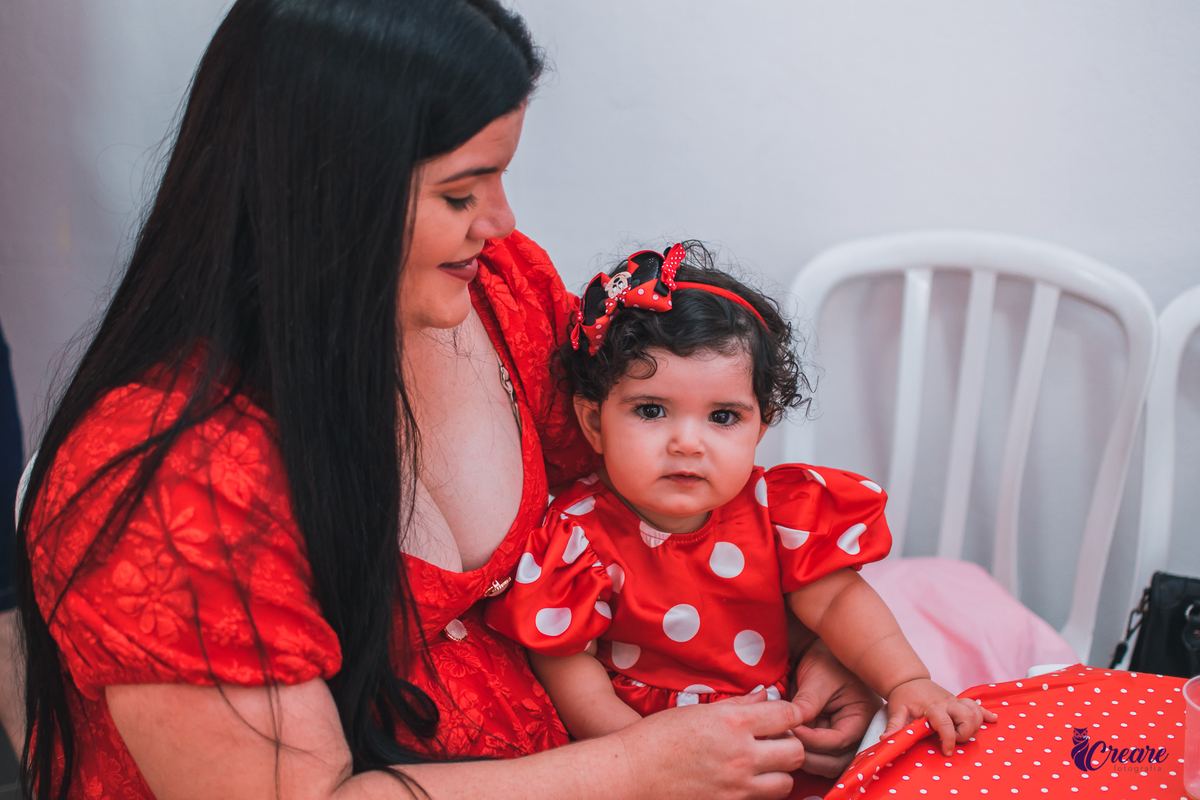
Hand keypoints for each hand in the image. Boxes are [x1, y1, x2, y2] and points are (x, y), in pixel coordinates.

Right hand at [617, 693, 805, 799]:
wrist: (631, 774)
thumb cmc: (657, 736)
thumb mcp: (698, 711)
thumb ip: (737, 705)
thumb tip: (765, 694)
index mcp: (733, 723)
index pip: (787, 715)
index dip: (795, 713)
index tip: (791, 715)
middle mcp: (741, 755)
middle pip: (795, 752)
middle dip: (791, 744)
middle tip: (776, 741)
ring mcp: (736, 786)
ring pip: (786, 783)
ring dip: (780, 773)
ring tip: (763, 764)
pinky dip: (761, 791)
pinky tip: (745, 780)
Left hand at [788, 639, 881, 777]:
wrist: (819, 653)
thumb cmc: (825, 660)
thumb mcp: (817, 679)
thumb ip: (807, 704)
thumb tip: (793, 728)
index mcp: (863, 717)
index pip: (840, 741)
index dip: (814, 741)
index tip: (792, 731)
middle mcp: (857, 733)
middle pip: (836, 762)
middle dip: (809, 757)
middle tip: (783, 743)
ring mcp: (842, 739)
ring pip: (826, 765)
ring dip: (804, 760)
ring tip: (781, 743)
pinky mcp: (827, 740)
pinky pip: (817, 758)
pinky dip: (801, 754)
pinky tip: (783, 743)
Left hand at [882, 678, 997, 755]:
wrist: (908, 679)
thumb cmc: (903, 696)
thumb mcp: (896, 710)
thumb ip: (894, 726)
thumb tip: (885, 740)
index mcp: (932, 707)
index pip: (945, 723)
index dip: (948, 739)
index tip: (946, 752)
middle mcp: (947, 703)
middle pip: (967, 716)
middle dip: (965, 733)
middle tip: (954, 740)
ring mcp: (954, 701)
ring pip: (975, 711)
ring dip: (975, 724)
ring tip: (965, 733)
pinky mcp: (958, 701)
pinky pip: (976, 705)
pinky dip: (985, 712)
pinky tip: (992, 719)